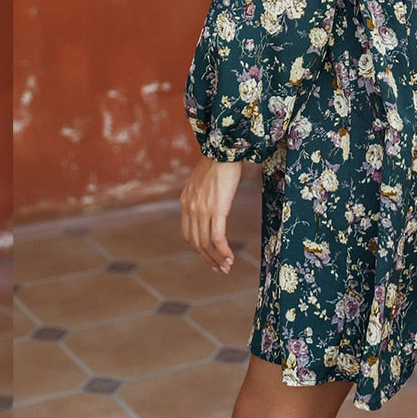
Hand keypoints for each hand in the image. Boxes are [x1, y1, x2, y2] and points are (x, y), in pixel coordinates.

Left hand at [180, 156, 243, 272]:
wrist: (223, 149)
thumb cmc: (219, 160)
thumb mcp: (204, 180)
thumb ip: (203, 194)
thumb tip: (213, 200)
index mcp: (186, 202)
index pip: (188, 234)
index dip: (198, 249)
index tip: (209, 257)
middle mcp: (190, 209)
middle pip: (196, 243)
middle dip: (208, 259)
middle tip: (219, 269)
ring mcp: (202, 210)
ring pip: (206, 244)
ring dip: (217, 259)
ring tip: (226, 267)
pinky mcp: (216, 209)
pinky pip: (217, 238)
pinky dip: (223, 251)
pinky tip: (230, 258)